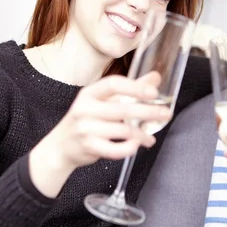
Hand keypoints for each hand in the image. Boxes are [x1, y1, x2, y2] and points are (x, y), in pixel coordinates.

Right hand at [30, 72, 170, 183]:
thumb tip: (156, 77)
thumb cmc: (86, 120)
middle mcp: (85, 108)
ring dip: (142, 134)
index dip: (135, 87)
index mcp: (89, 93)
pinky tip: (137, 145)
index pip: (113, 84)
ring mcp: (86, 128)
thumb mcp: (102, 101)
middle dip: (148, 111)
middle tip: (165, 114)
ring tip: (150, 138)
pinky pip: (116, 148)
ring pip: (122, 130)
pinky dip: (130, 147)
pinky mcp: (89, 146)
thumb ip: (130, 89)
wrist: (60, 146)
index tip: (154, 92)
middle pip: (122, 108)